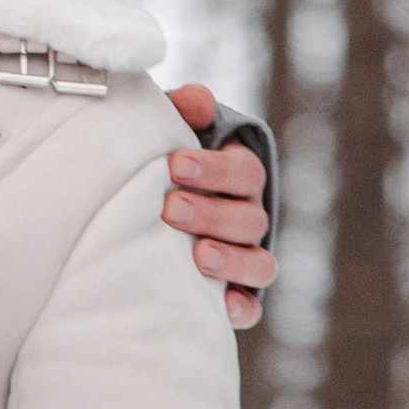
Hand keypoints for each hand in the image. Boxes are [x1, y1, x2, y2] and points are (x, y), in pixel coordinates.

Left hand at [164, 84, 273, 330]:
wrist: (149, 198)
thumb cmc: (162, 162)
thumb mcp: (172, 132)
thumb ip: (185, 111)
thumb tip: (196, 100)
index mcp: (238, 175)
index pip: (244, 169)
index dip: (215, 167)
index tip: (175, 164)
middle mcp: (249, 214)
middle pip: (250, 217)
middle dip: (212, 213)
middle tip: (172, 209)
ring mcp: (247, 254)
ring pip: (260, 262)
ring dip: (232, 259)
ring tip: (199, 256)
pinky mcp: (238, 291)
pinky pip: (252, 305)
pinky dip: (242, 307)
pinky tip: (223, 308)